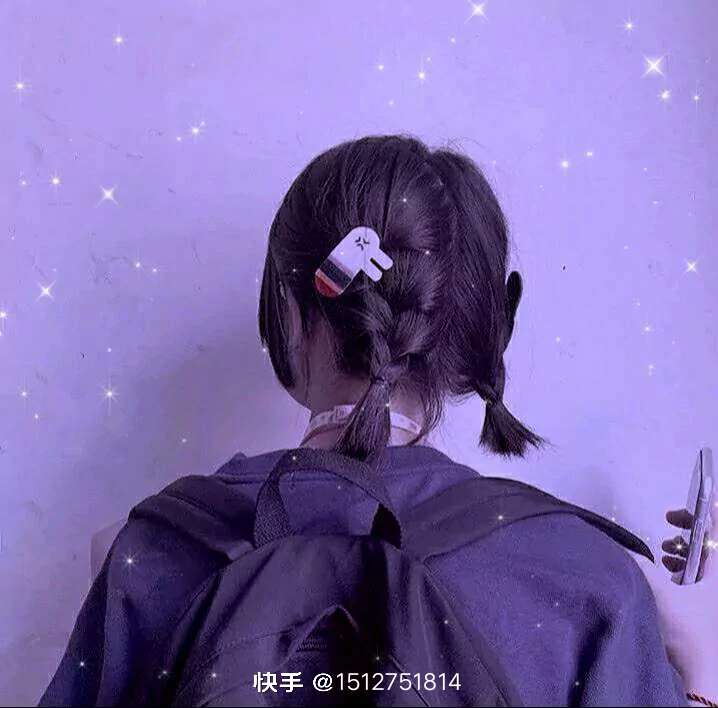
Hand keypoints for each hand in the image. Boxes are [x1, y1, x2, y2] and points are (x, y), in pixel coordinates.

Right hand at [640, 508, 716, 698]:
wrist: (701, 677)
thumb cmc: (688, 631)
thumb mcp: (660, 593)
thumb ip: (639, 566)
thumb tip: (618, 547)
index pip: (714, 529)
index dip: (694, 515)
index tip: (669, 517)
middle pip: (708, 543)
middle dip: (685, 533)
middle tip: (665, 532)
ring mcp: (713, 595)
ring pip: (702, 561)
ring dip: (681, 553)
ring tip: (663, 557)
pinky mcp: (707, 608)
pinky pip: (698, 577)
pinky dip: (681, 571)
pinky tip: (665, 579)